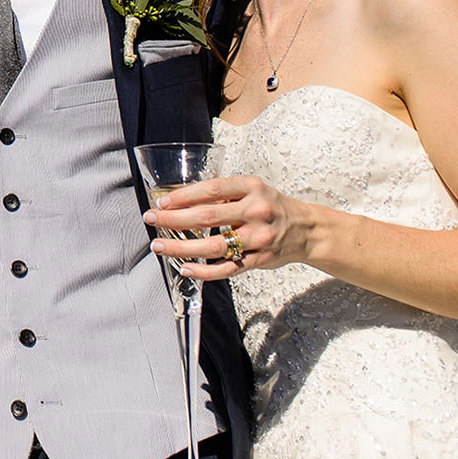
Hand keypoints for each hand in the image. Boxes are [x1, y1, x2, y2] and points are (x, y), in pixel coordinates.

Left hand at [143, 175, 314, 280]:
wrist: (306, 229)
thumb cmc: (271, 206)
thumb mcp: (252, 189)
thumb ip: (223, 194)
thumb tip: (180, 200)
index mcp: (251, 187)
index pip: (212, 189)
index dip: (184, 196)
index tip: (162, 202)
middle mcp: (256, 210)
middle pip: (208, 216)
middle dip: (174, 219)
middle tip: (151, 219)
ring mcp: (259, 237)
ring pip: (214, 246)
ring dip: (182, 248)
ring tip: (160, 246)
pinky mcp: (260, 260)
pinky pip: (228, 268)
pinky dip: (205, 271)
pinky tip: (185, 268)